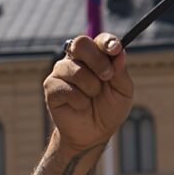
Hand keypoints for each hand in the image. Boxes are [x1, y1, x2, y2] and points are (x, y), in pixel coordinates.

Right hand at [45, 33, 133, 152]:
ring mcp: (62, 72)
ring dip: (91, 87)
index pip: (99, 40)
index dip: (107, 42)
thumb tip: (119, 52)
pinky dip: (79, 100)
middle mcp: (77, 59)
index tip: (115, 48)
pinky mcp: (51, 86)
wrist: (94, 134)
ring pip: (75, 69)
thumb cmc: (108, 110)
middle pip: (81, 43)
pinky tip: (80, 106)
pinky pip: (66, 88)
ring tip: (92, 98)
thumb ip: (121, 72)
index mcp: (96, 56)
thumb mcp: (122, 92)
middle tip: (107, 77)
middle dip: (98, 60)